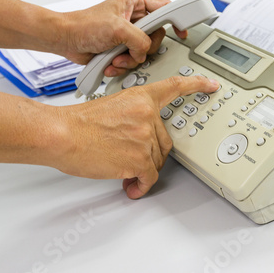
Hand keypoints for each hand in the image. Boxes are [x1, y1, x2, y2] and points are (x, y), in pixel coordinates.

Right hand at [55, 76, 218, 198]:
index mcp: (141, 98)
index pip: (174, 87)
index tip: (211, 85)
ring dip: (142, 169)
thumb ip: (133, 116)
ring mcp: (145, 138)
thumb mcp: (112, 106)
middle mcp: (147, 116)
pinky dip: (141, 185)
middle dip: (151, 152)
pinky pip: (149, 177)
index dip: (197, 85)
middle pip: (164, 140)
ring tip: (122, 170)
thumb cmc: (79, 122)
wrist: (62, 134)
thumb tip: (139, 136)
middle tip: (133, 157)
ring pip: (156, 160)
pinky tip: (132, 187)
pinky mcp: (139, 159)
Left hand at [59, 0, 187, 76]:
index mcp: (136, 2)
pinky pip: (134, 61)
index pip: (165, 8)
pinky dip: (122, 65)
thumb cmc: (84, 25)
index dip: (176, 20)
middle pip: (157, 36)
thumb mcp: (118, 28)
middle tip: (131, 48)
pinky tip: (111, 62)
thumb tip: (145, 51)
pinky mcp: (122, 48)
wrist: (65, 40)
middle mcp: (135, 18)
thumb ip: (140, 39)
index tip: (182, 32)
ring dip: (130, 60)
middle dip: (143, 48)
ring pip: (145, 52)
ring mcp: (129, 35)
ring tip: (115, 57)